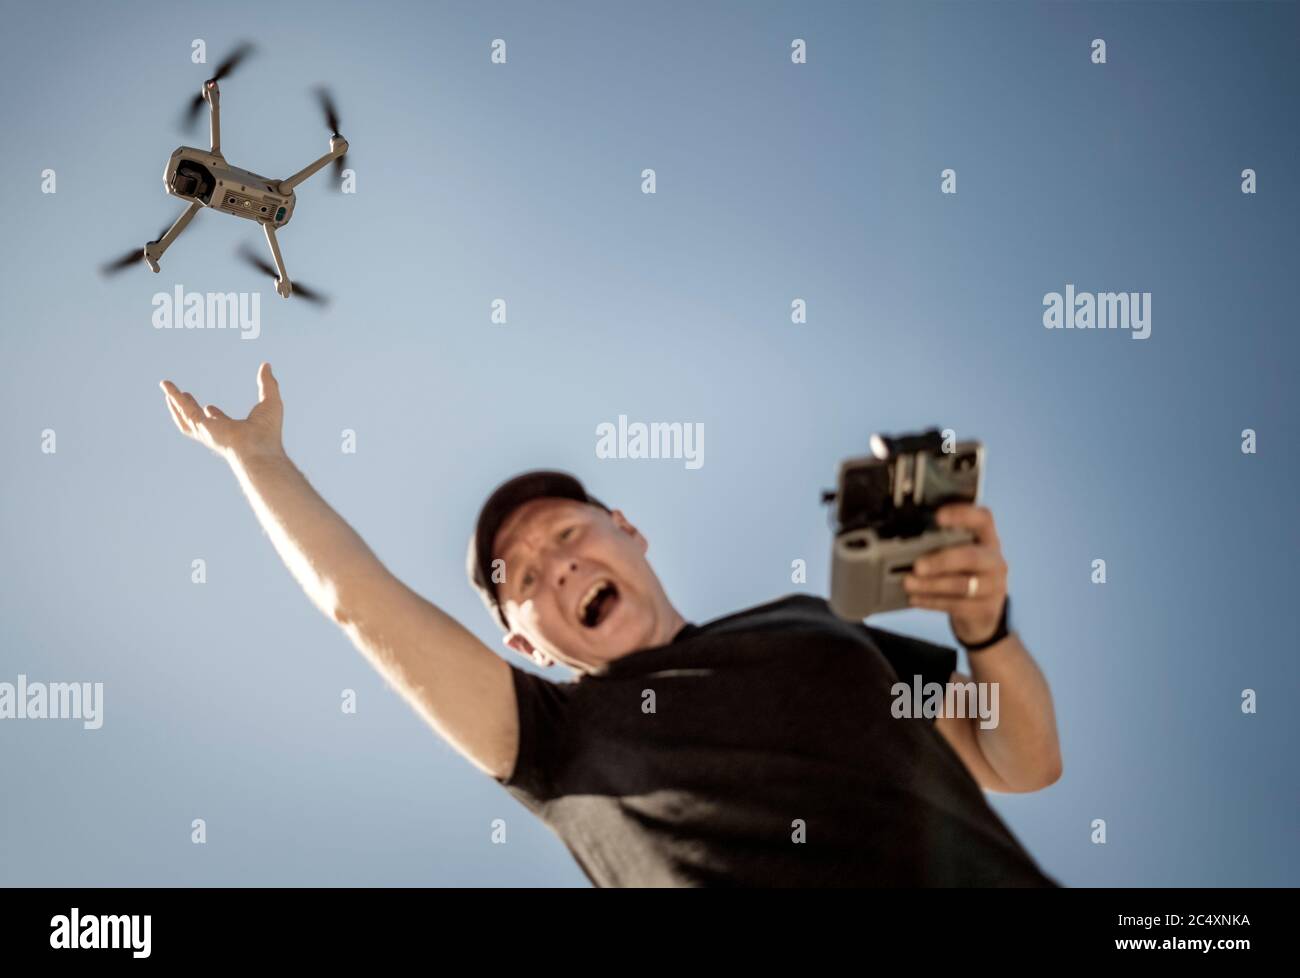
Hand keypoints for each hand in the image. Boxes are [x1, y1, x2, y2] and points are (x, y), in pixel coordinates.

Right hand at [160, 362, 284, 463]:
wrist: (260, 448)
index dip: (216, 415)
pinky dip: (175, 398)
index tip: (210, 407)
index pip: (221, 423)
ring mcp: (207, 432)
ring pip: (185, 417)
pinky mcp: (200, 427)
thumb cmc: (268, 432)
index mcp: (234, 431)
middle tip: (183, 397)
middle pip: (198, 421)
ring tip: (167, 391)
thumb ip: (267, 384)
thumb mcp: (270, 401)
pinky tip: (167, 388)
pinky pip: (184, 410)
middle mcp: (218, 433)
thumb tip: (267, 365)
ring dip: (176, 403)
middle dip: (189, 410)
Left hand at [902, 503, 1008, 646]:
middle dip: (941, 561)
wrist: (982, 611)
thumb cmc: (963, 574)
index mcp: (987, 539)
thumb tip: (907, 544)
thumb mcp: (959, 555)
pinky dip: (932, 601)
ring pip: (963, 585)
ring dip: (931, 584)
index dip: (962, 515)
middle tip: (917, 566)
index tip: (938, 517)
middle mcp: (994, 560)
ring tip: (909, 583)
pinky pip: (956, 605)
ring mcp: (994, 585)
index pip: (983, 519)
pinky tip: (915, 598)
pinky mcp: (986, 608)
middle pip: (971, 556)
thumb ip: (942, 544)